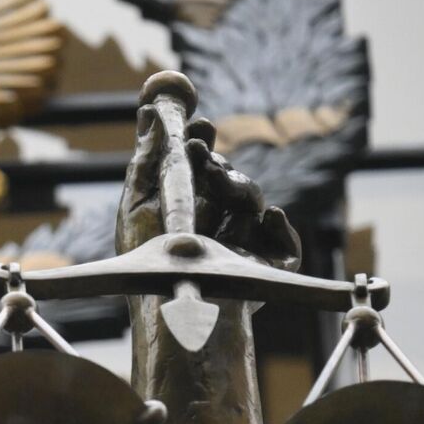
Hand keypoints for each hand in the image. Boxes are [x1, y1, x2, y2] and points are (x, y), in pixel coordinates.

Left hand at [118, 106, 300, 270]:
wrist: (167, 312)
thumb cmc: (145, 266)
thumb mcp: (138, 207)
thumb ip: (147, 161)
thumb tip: (149, 111)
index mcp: (188, 209)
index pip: (201, 167)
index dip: (202, 143)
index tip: (199, 125)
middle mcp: (218, 223)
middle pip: (229, 179)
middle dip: (217, 162)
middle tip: (203, 149)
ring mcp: (244, 244)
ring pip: (254, 200)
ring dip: (238, 185)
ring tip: (219, 180)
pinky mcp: (268, 268)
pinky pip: (285, 242)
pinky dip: (279, 227)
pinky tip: (268, 215)